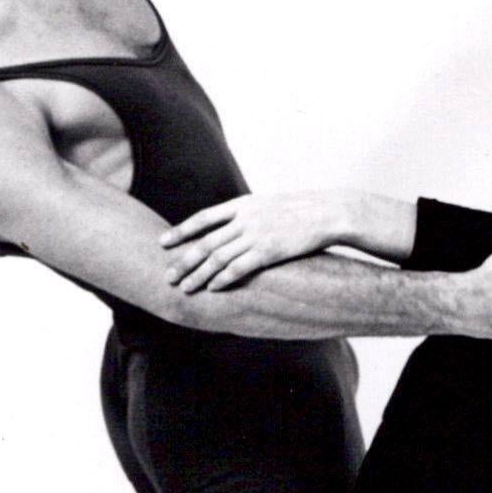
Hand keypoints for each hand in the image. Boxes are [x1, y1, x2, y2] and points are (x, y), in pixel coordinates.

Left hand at [161, 190, 359, 294]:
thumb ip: (248, 214)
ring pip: (217, 258)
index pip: (203, 218)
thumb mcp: (270, 204)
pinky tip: (213, 288)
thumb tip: (232, 227)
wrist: (328, 212)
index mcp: (243, 204)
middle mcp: (245, 219)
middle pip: (205, 242)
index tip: (163, 243)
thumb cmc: (302, 211)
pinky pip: (239, 268)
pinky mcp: (269, 251)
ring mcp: (256, 235)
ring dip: (198, 275)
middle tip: (167, 276)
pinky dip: (223, 279)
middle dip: (184, 260)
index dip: (181, 231)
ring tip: (185, 288)